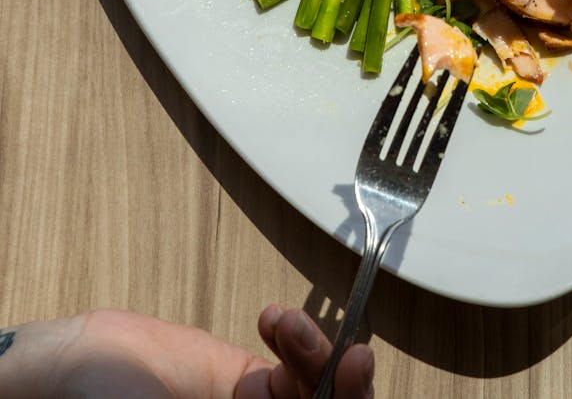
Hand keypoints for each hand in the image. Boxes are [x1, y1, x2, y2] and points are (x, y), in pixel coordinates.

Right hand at [0, 306, 373, 397]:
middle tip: (354, 358)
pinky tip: (274, 321)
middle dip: (344, 389)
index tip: (353, 377)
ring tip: (284, 324)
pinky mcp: (251, 381)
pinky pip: (291, 363)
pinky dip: (293, 338)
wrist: (78, 370)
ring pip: (315, 387)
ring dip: (312, 353)